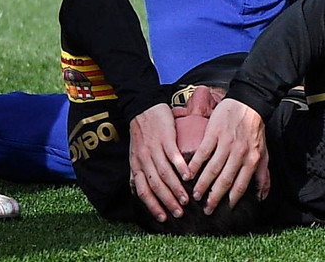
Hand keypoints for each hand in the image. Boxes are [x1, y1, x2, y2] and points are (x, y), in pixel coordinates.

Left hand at [127, 104, 190, 221]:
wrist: (143, 107)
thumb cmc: (141, 132)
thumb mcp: (135, 154)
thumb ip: (137, 171)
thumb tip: (136, 190)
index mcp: (137, 165)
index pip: (143, 191)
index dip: (152, 206)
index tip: (163, 218)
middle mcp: (144, 160)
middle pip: (155, 185)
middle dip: (167, 202)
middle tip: (179, 214)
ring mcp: (155, 149)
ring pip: (165, 173)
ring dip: (176, 188)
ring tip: (187, 200)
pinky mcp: (165, 138)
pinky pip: (173, 155)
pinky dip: (181, 167)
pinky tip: (189, 176)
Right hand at [187, 99, 269, 214]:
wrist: (247, 103)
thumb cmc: (254, 129)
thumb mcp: (263, 152)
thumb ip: (261, 174)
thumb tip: (261, 196)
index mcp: (252, 159)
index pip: (241, 185)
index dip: (231, 199)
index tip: (223, 210)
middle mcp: (239, 153)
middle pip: (225, 180)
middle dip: (214, 197)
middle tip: (206, 209)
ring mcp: (226, 143)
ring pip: (212, 169)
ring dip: (202, 184)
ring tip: (195, 195)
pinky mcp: (214, 133)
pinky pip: (203, 153)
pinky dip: (194, 165)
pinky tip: (188, 174)